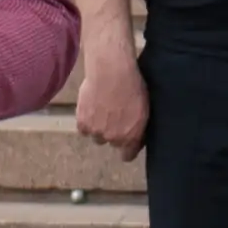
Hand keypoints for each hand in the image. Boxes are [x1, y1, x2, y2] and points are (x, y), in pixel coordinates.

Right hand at [72, 41, 149, 156]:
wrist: (111, 72)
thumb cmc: (132, 86)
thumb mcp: (145, 109)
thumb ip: (139, 127)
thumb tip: (137, 136)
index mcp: (131, 136)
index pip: (127, 155)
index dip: (127, 149)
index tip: (126, 144)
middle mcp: (113, 138)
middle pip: (112, 143)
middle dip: (113, 133)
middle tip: (114, 116)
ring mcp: (97, 131)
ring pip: (96, 136)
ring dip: (99, 128)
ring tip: (101, 111)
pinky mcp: (82, 123)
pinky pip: (83, 129)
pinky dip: (86, 122)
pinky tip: (90, 109)